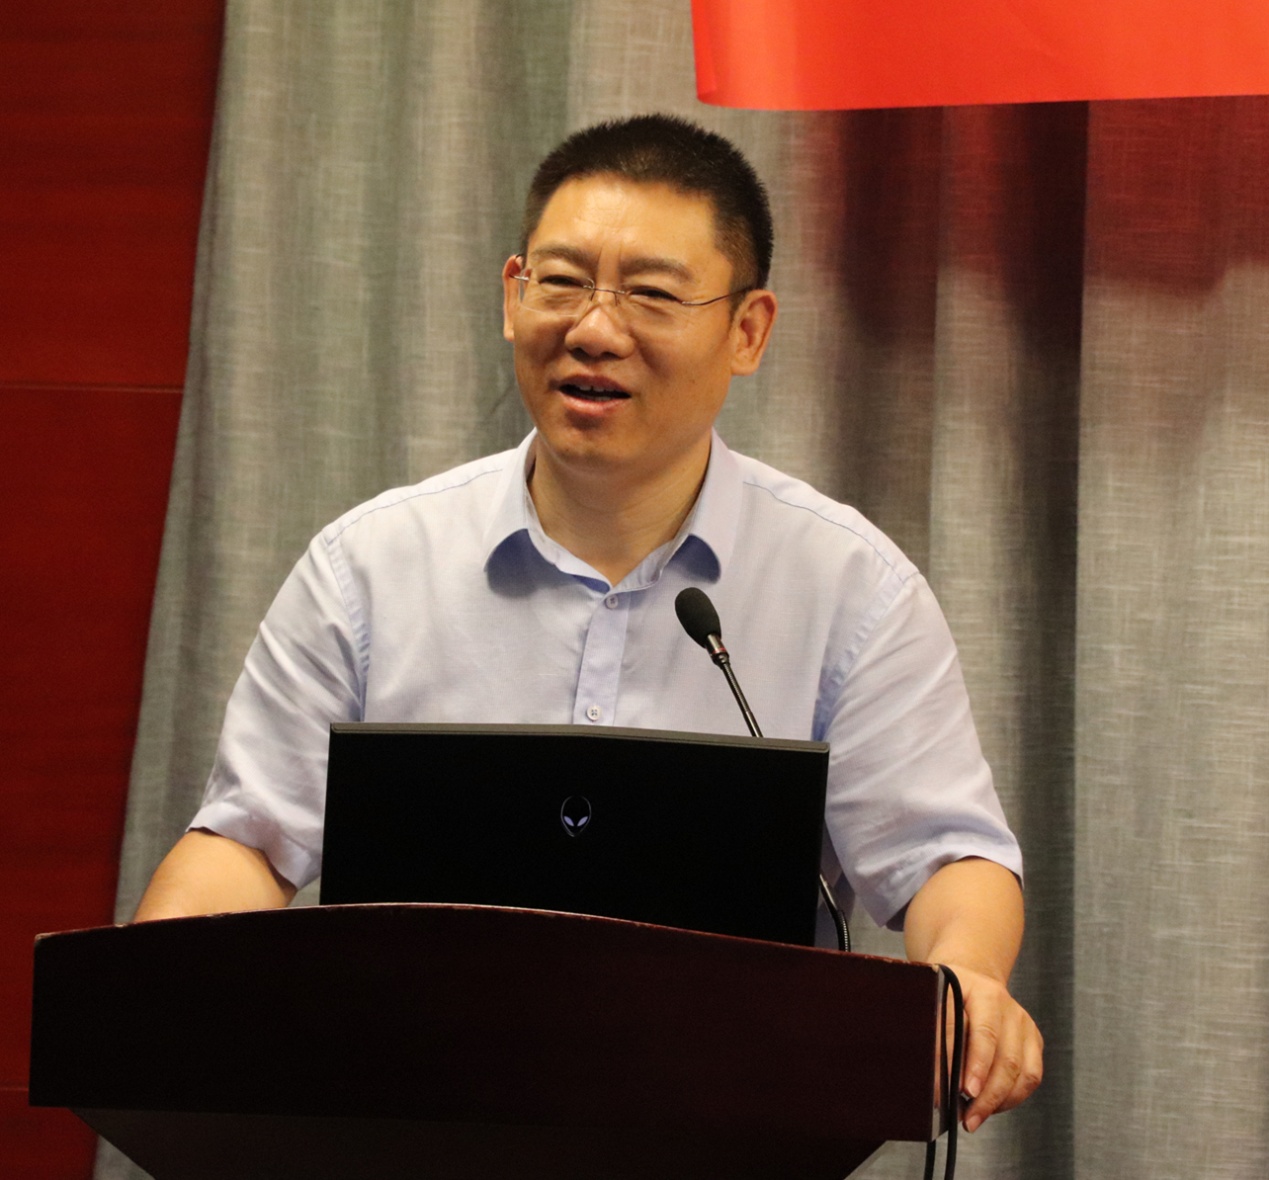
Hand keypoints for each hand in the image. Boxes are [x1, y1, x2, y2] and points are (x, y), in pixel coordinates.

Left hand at [946, 964, 1042, 1131]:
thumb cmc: (944, 992)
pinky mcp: (1033, 1039)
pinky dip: (1012, 1098)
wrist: (972, 976)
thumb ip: (932, 1028)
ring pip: (1019, 1069)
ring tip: (974, 1118)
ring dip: (997, 1100)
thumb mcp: (931, 998)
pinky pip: (1031, 1076)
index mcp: (976, 988)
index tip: (955, 1090)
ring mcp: (1022, 1021)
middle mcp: (1004, 1004)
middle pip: (1002, 1055)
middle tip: (965, 1116)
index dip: (966, 1063)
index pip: (974, 1030)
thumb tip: (931, 1074)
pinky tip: (992, 1107)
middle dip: (984, 1092)